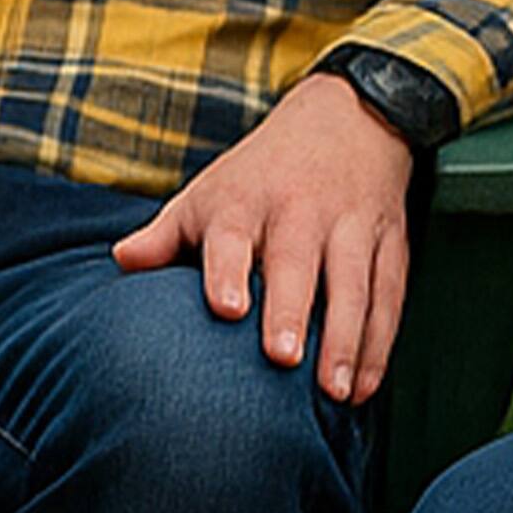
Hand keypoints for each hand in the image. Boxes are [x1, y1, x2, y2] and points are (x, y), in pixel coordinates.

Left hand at [109, 76, 414, 402]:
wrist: (348, 119)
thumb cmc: (258, 177)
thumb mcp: (205, 194)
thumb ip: (164, 235)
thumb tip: (121, 260)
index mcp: (245, 204)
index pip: (232, 238)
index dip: (228, 271)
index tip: (227, 308)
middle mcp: (301, 213)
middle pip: (297, 264)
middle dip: (291, 310)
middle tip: (283, 358)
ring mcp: (351, 227)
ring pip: (354, 285)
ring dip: (347, 339)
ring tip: (335, 392)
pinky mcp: (391, 242)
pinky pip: (390, 295)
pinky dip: (380, 342)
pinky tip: (364, 387)